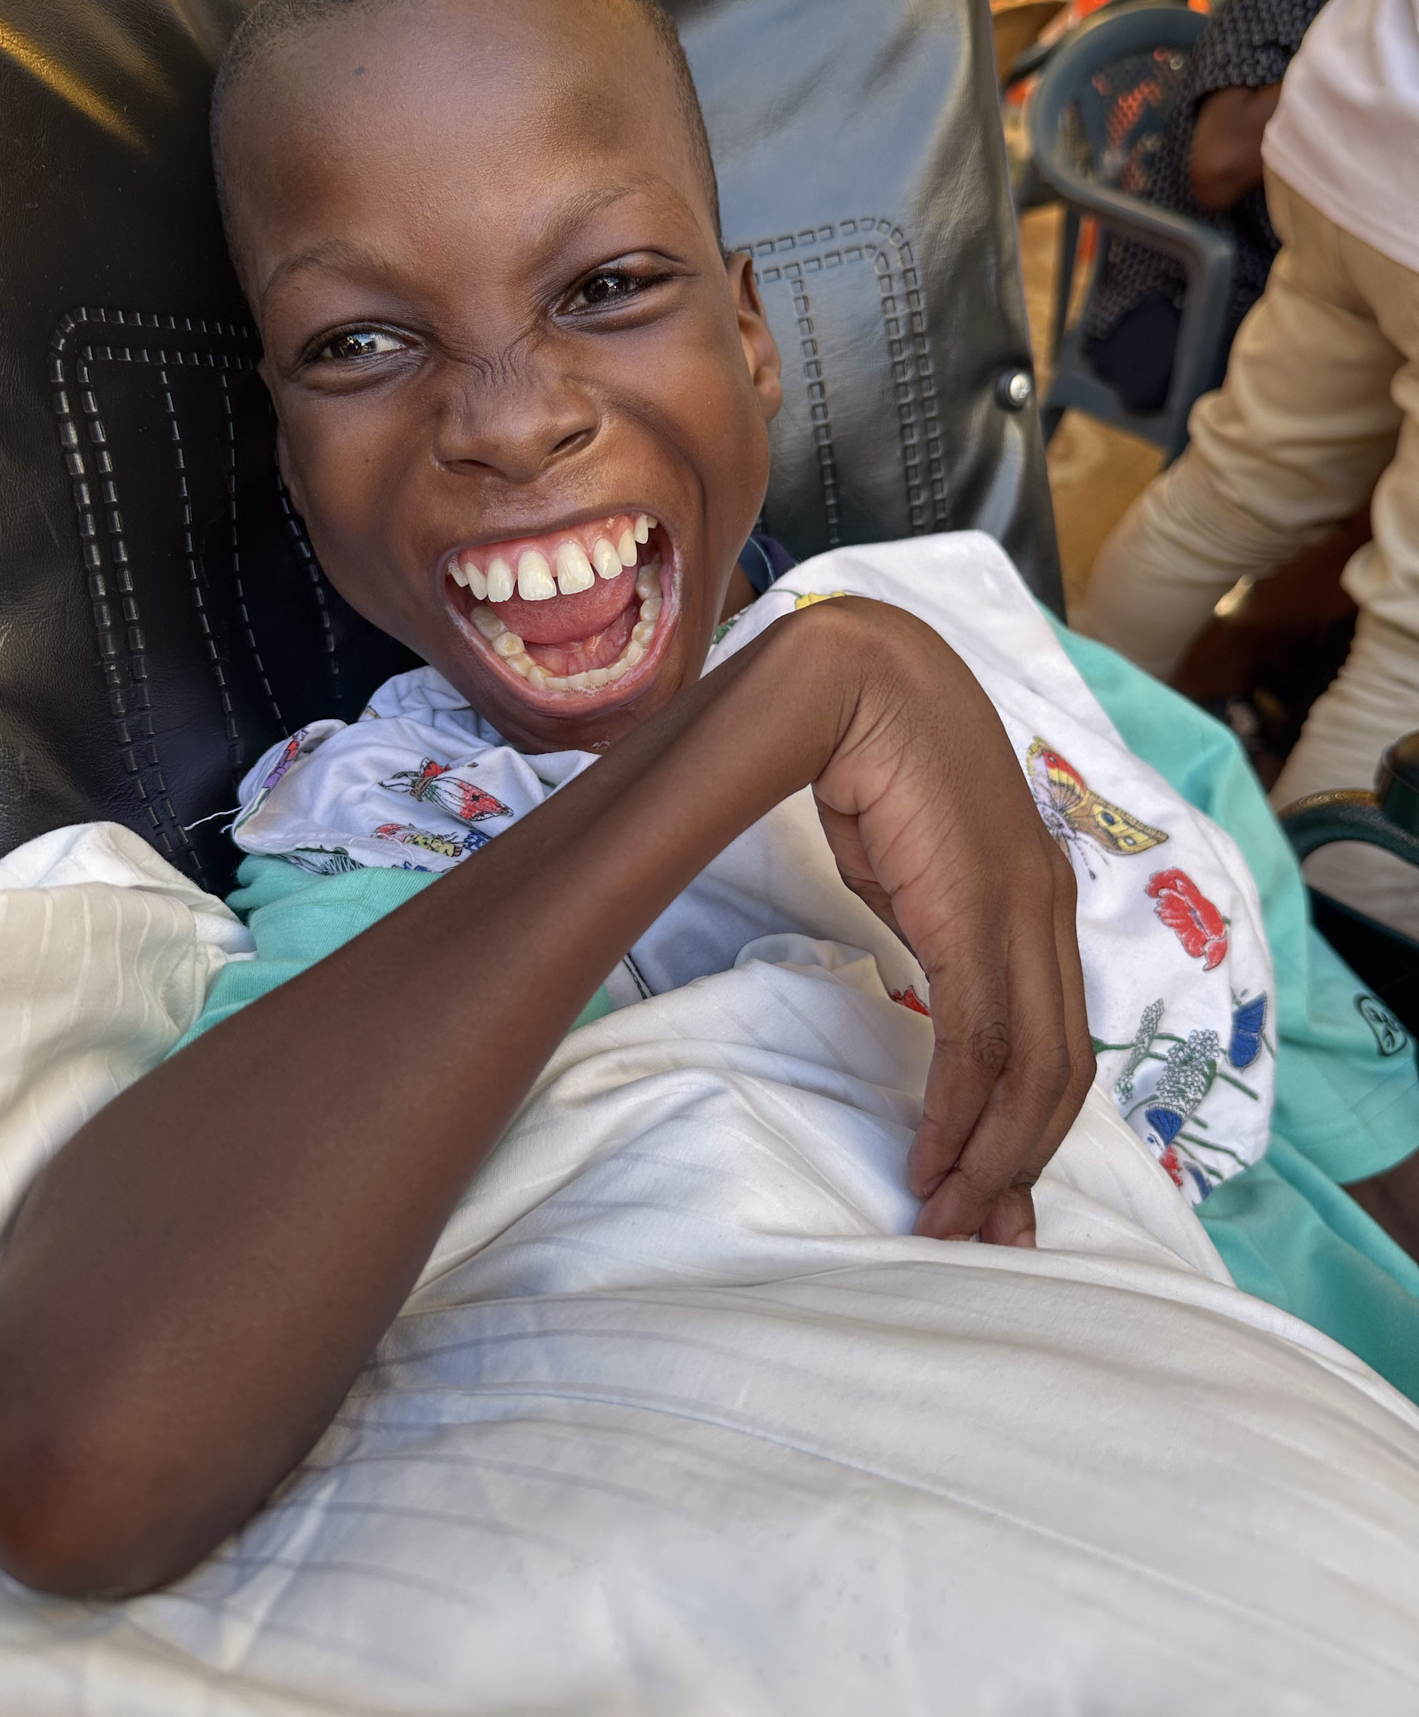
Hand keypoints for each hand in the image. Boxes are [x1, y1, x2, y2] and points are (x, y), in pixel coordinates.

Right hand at [802, 600, 1091, 1245]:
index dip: (1035, 1128)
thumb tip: (922, 992)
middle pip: (1060, 1076)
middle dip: (1021, 1167)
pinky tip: (931, 1156)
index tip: (998, 1192)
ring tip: (947, 1217)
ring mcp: (1023, 911)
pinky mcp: (979, 911)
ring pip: (1029, 1071)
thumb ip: (930, 932)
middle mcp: (1048, 912)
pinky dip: (958, 1112)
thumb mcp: (909, 870)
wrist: (856, 680)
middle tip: (980, 1234)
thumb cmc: (872, 760)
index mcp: (1038, 901)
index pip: (1059, 1040)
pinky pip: (978, 1040)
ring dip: (990, 1158)